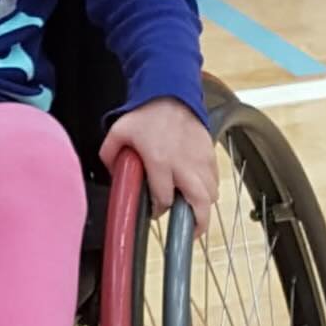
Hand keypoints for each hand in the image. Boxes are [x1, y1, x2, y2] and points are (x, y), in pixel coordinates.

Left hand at [100, 98, 217, 236]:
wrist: (171, 92)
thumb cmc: (147, 112)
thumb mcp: (118, 131)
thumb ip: (109, 155)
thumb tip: (111, 173)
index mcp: (160, 161)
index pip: (164, 199)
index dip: (158, 211)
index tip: (154, 212)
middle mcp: (184, 164)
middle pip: (199, 204)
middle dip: (196, 223)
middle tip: (189, 233)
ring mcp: (201, 159)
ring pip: (211, 194)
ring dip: (203, 206)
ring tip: (194, 213)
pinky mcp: (211, 153)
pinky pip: (215, 179)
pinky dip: (209, 189)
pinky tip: (199, 190)